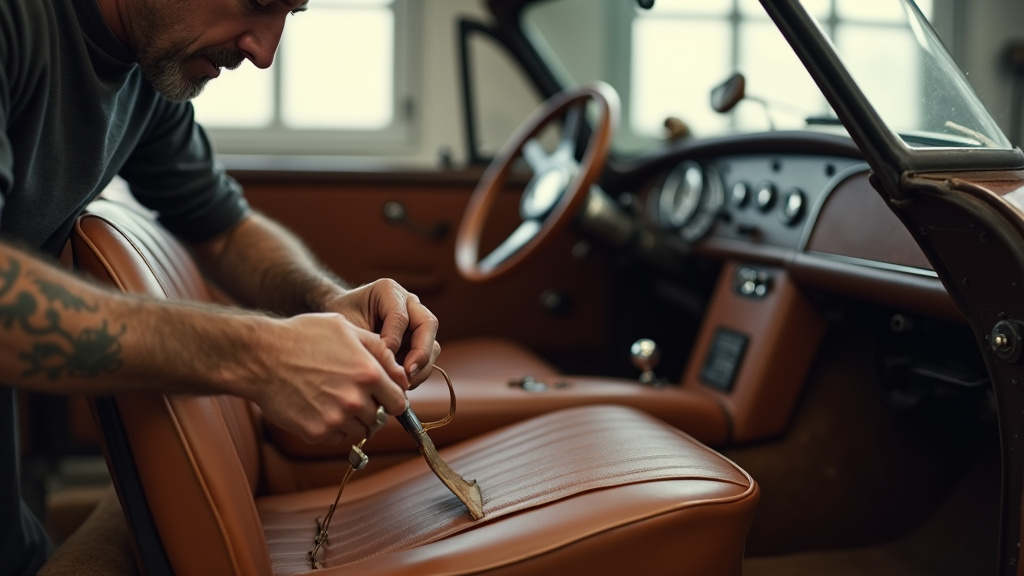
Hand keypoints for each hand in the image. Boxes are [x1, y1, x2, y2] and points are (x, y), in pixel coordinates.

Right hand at [250, 313, 409, 443]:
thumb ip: (380, 350)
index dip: (392, 398)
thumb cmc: (304, 337)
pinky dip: (332, 428)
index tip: (382, 395)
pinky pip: (337, 439)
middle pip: (379, 419)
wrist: (261, 357)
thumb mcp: (347, 329)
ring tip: (333, 398)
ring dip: (352, 420)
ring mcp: (335, 419)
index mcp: (369, 373)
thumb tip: (403, 374)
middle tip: (351, 393)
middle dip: (371, 408)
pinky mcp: (316, 432)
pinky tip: (319, 407)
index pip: (399, 402)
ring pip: (359, 431)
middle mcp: (356, 400)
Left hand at [326, 279, 440, 387]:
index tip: (380, 360)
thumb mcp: (347, 327)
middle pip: (428, 324)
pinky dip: (418, 373)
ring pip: (433, 343)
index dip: (393, 341)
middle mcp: (409, 302)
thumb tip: (390, 367)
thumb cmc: (340, 321)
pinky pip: (428, 358)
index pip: (400, 316)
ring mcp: (417, 321)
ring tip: (404, 384)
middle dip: (421, 352)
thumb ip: (368, 342)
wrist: (337, 324)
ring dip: (423, 366)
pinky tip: (402, 384)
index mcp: (388, 291)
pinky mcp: (418, 341)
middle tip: (407, 373)